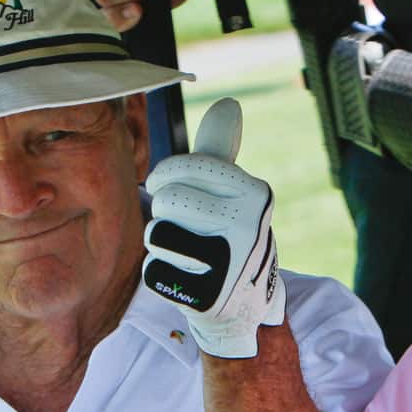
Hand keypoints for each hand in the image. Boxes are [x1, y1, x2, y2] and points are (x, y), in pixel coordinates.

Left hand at [142, 97, 285, 357]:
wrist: (243, 308)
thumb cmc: (227, 238)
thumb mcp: (232, 194)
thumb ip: (221, 153)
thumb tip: (228, 103)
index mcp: (256, 192)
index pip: (183, 168)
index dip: (164, 178)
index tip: (166, 188)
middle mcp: (250, 224)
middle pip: (168, 201)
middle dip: (165, 215)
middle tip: (186, 229)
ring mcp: (232, 263)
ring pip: (157, 235)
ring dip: (161, 246)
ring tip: (187, 255)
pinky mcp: (210, 297)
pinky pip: (155, 272)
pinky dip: (162, 277)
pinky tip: (187, 281)